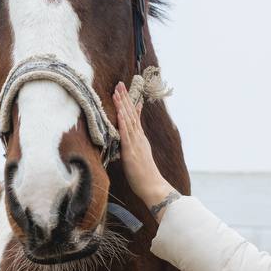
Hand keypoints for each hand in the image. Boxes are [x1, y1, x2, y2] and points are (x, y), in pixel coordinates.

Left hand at [112, 82, 174, 207]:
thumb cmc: (144, 175)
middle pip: (131, 114)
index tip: (124, 90)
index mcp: (140, 139)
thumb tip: (129, 139)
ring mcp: (135, 143)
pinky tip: (120, 110)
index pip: (134, 117)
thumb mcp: (139, 155)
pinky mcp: (131, 151)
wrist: (153, 187)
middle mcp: (139, 138)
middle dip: (125, 98)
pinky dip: (123, 120)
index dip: (129, 102)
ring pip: (128, 120)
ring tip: (117, 91)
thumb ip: (135, 144)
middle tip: (119, 84)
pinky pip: (126, 133)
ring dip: (123, 104)